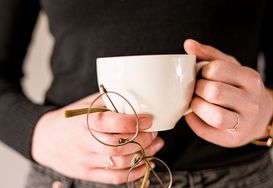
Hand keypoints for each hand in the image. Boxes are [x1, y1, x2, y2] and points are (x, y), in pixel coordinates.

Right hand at [31, 93, 163, 183]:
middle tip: (154, 133)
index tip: (148, 119)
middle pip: (119, 146)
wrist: (45, 139)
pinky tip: (146, 164)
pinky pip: (114, 178)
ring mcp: (86, 161)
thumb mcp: (85, 105)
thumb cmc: (69, 120)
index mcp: (84, 121)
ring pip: (120, 163)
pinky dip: (134, 172)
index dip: (134, 122)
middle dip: (143, 139)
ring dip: (143, 155)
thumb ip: (108, 103)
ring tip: (155, 145)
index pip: (112, 123)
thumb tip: (135, 102)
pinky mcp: (88, 173)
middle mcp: (84, 142)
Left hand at [183, 39, 272, 146]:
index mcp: (250, 78)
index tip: (202, 74)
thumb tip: (188, 44)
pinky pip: (206, 131)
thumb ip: (209, 55)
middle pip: (214, 92)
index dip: (202, 71)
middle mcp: (251, 101)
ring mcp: (244, 123)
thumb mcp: (230, 67)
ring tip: (196, 102)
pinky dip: (194, 122)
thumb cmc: (239, 88)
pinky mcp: (233, 139)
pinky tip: (196, 114)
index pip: (217, 69)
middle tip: (197, 89)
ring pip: (215, 115)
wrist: (260, 116)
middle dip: (198, 89)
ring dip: (197, 107)